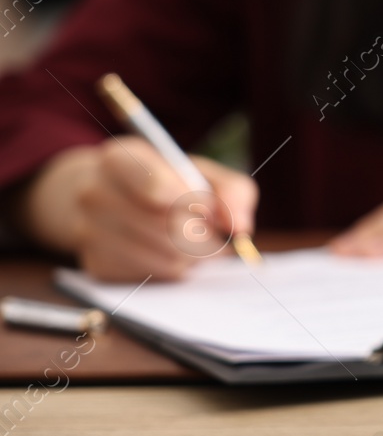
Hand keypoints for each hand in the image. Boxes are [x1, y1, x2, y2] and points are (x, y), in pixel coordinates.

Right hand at [20, 138, 257, 281]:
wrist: (104, 196)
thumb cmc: (163, 180)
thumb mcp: (199, 171)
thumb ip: (232, 191)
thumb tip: (241, 228)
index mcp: (120, 158)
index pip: (156, 186)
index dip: (193, 202)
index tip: (208, 208)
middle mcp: (94, 192)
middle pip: (166, 227)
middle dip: (202, 234)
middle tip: (212, 231)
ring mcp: (89, 231)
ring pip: (162, 257)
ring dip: (192, 255)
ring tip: (194, 241)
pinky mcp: (95, 265)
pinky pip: (150, 276)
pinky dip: (171, 268)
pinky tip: (169, 252)